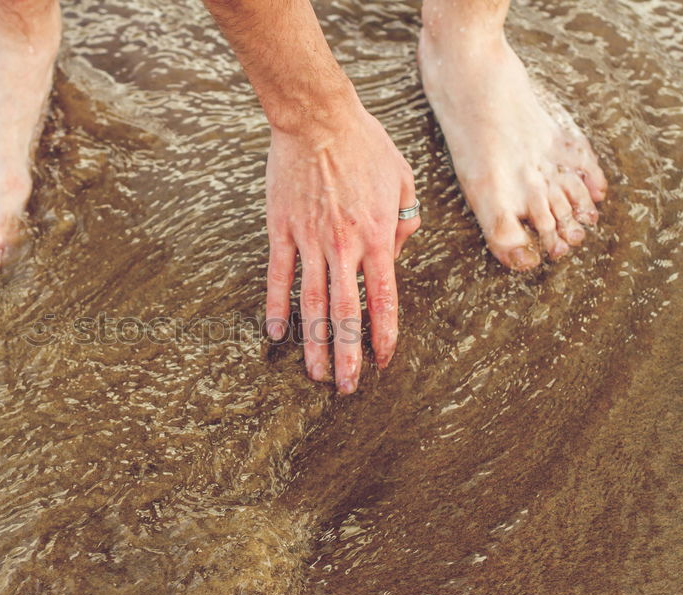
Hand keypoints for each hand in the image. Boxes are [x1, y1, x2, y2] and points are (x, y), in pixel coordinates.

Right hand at [263, 98, 419, 393]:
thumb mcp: (403, 180)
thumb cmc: (365, 145)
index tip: (382, 362)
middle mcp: (344, 247)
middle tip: (347, 388)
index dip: (383, 336)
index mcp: (379, 237)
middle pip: (346, 314)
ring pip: (312, 304)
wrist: (318, 119)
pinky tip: (276, 334)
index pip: (383, 300)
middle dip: (348, 356)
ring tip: (316, 374)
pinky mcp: (281, 231)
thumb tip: (396, 254)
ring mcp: (309, 241)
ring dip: (315, 344)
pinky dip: (277, 308)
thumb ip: (406, 223)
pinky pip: (279, 277)